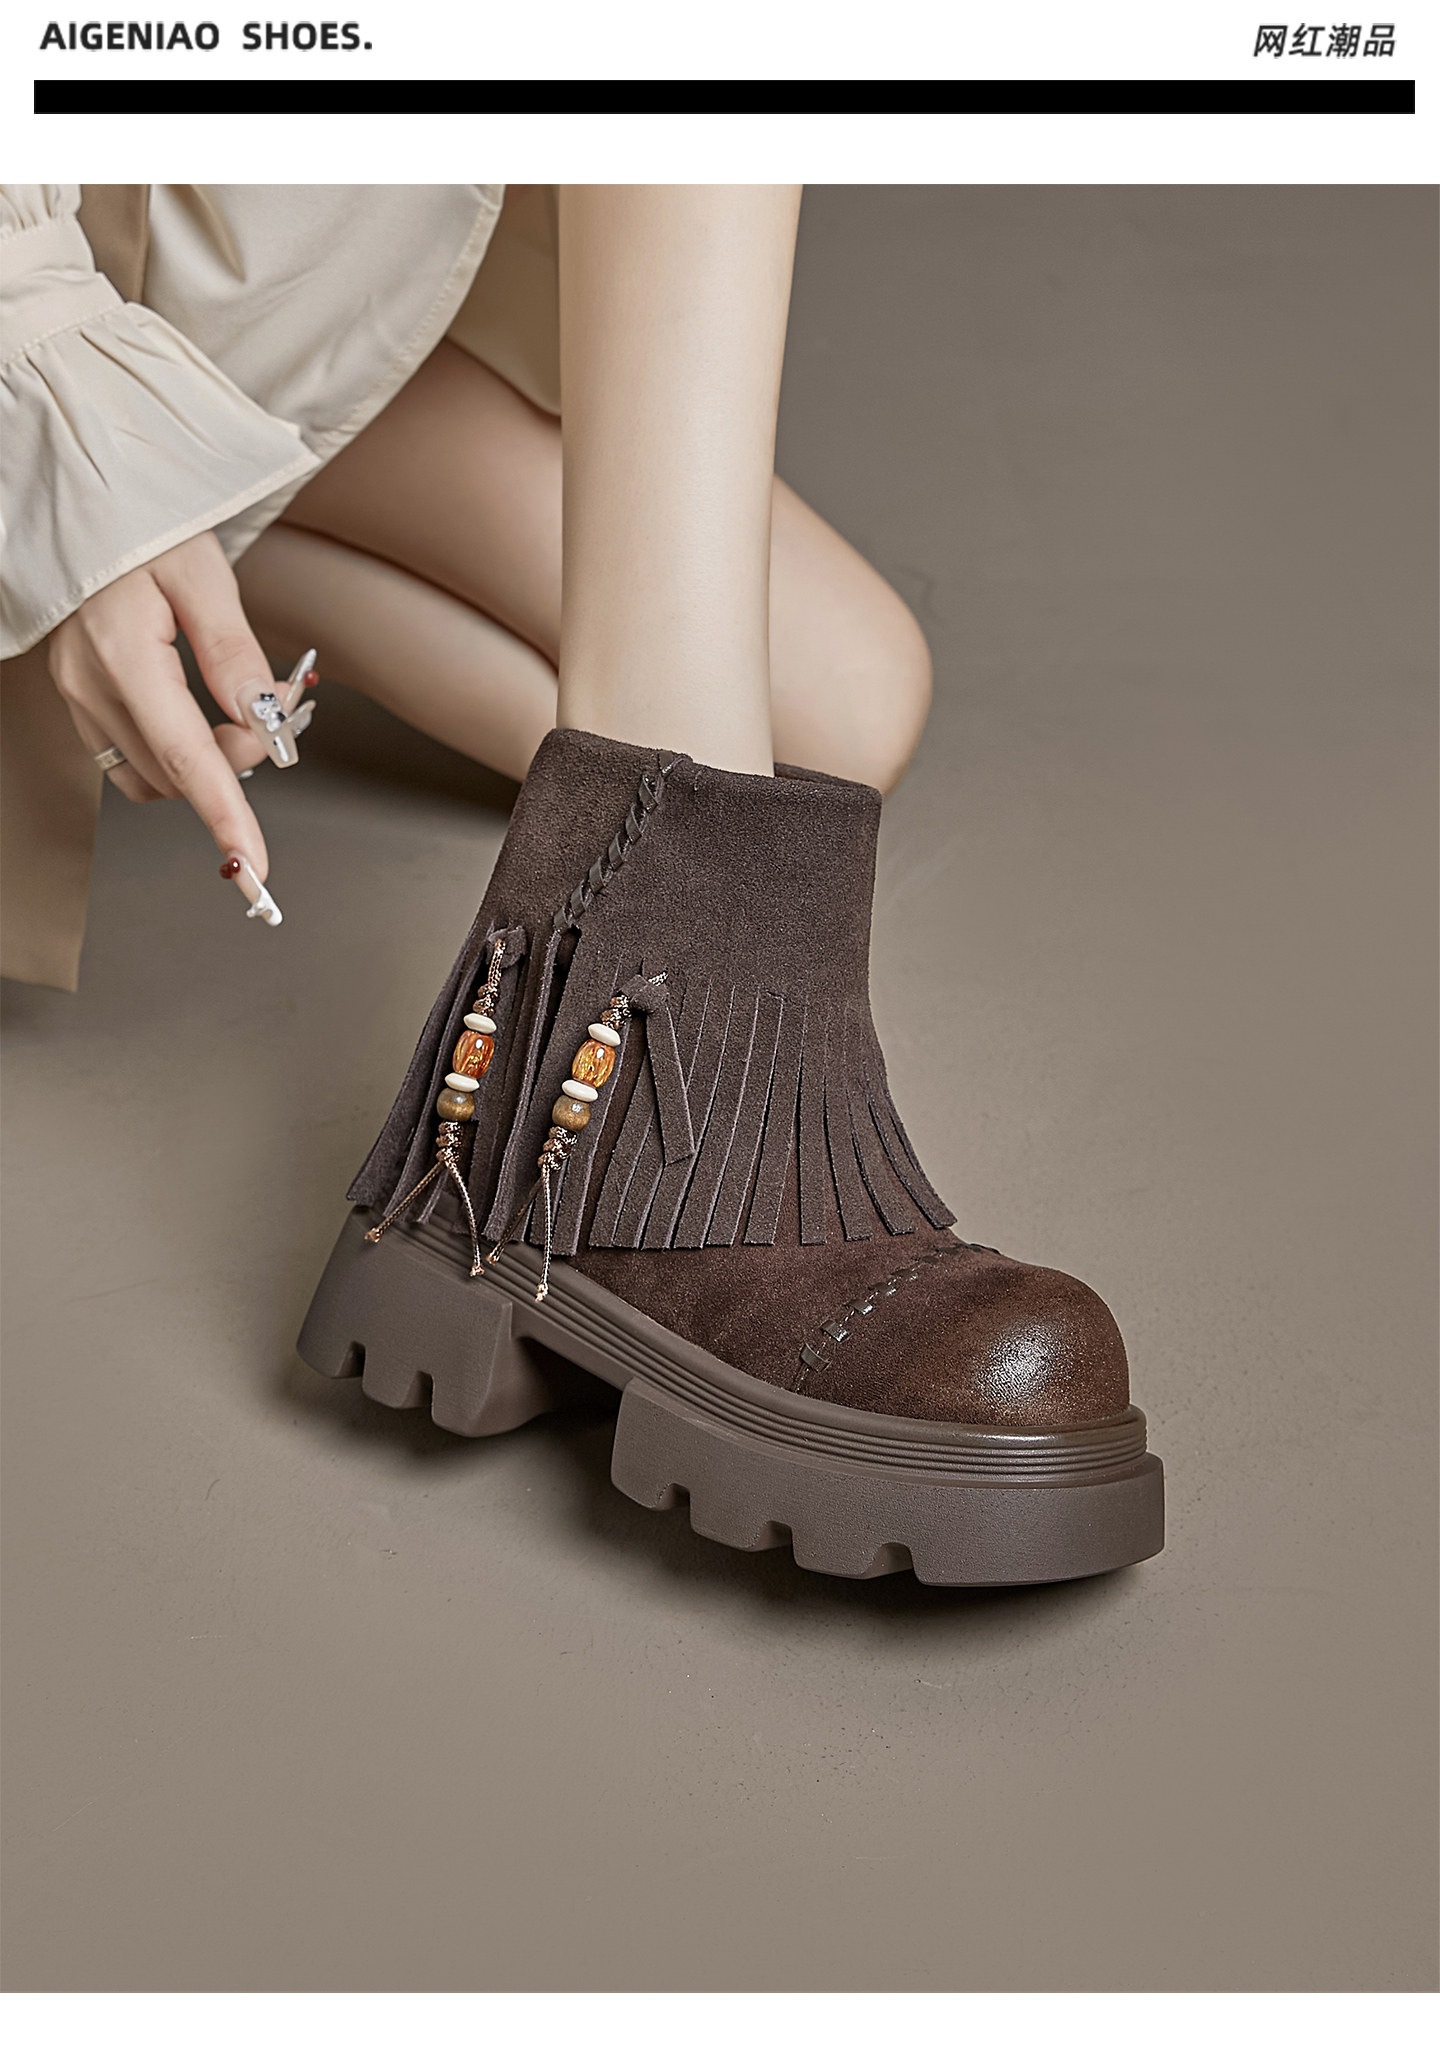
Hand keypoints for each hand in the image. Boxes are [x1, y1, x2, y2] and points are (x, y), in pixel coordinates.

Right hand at [48, 531, 292, 881]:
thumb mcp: (202, 572)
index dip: (224, 817)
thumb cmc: (142, 520)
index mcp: (123, 654)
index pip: (185, 757)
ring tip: (245, 710)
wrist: (81, 495)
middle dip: (238, 761)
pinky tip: (207, 715)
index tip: (253, 864)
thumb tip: (259, 718)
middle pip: (176, 771)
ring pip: (153, 772)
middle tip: (281, 711)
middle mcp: (92, 684)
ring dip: (208, 761)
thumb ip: (231, 651)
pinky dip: (178, 751)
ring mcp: (78, 693)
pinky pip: (132, 752)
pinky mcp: (79, 693)